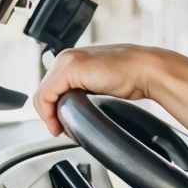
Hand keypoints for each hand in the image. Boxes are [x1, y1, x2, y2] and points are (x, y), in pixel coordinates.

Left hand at [32, 44, 171, 135]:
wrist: (146, 70)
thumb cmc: (130, 78)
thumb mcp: (98, 85)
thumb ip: (82, 92)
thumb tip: (71, 111)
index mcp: (72, 61)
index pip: (48, 89)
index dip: (50, 111)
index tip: (60, 126)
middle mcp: (66, 58)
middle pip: (43, 93)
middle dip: (49, 114)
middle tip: (61, 130)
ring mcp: (67, 61)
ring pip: (42, 95)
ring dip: (49, 116)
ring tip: (61, 128)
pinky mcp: (71, 69)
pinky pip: (46, 95)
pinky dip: (49, 113)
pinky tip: (60, 124)